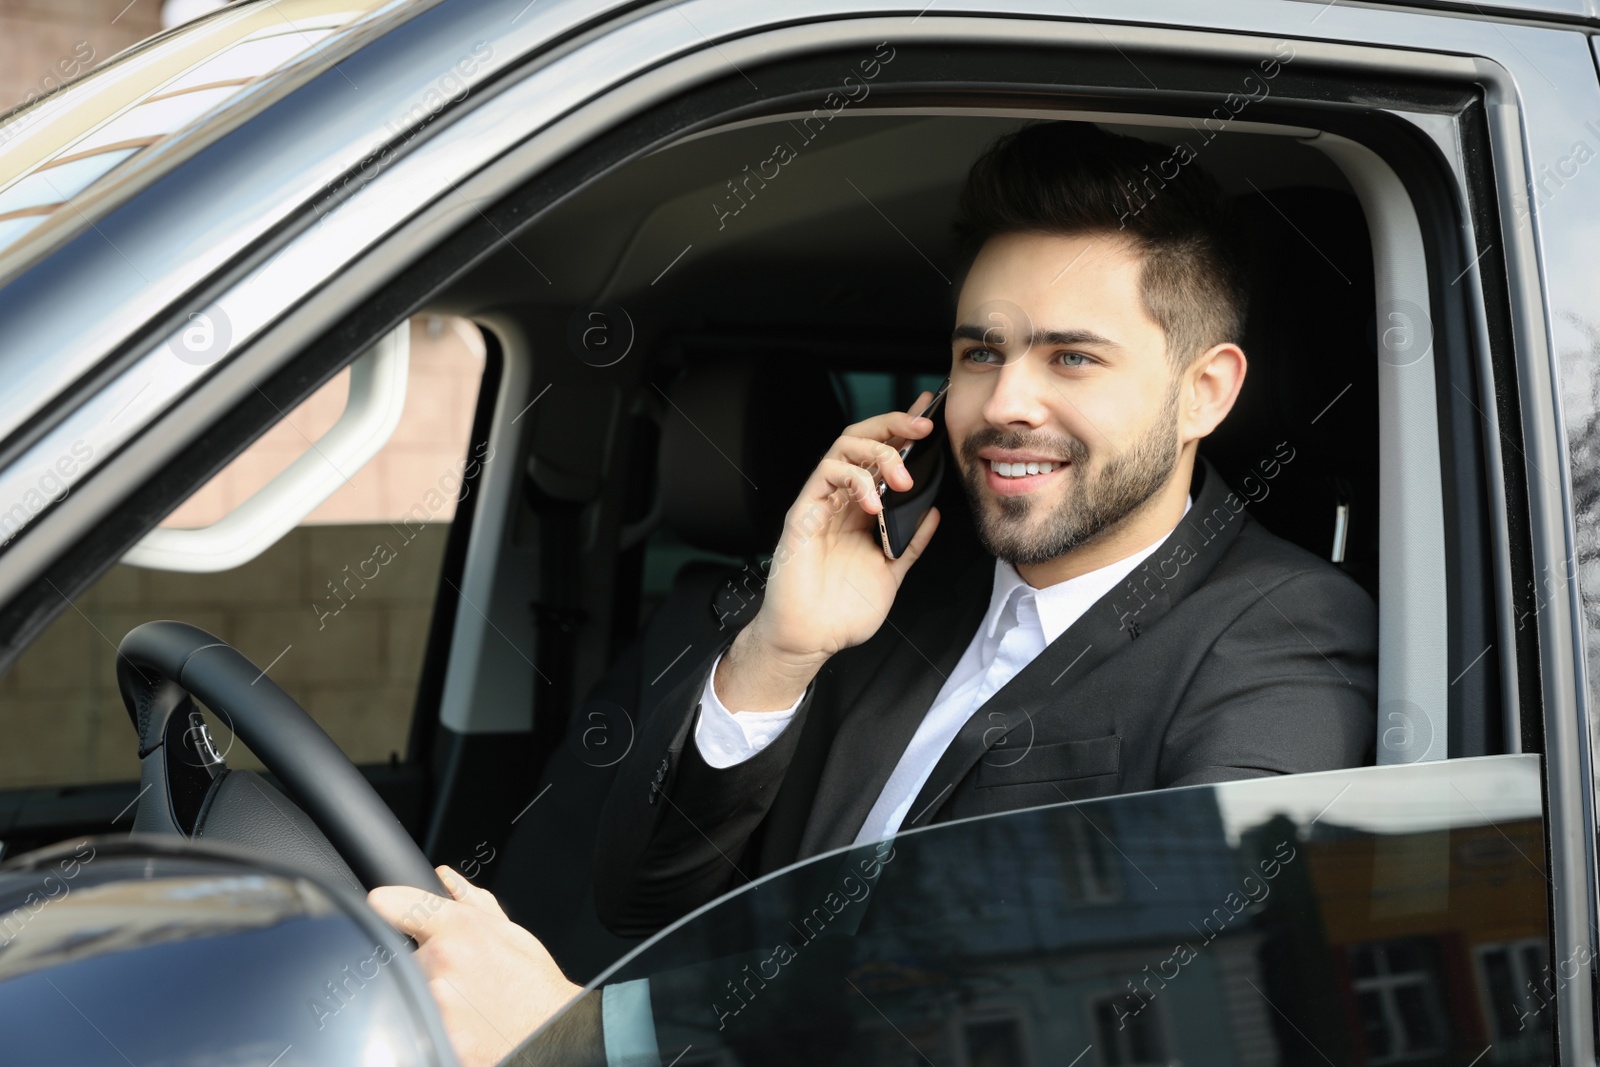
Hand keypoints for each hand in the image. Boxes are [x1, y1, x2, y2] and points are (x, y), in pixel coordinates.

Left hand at [368, 866, 583, 1066]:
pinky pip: (417, 1022)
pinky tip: (460, 1023)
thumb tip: (445, 878)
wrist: (549, 1029)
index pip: (393, 905)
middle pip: (403, 956)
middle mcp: (441, 962)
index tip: (384, 908)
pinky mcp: (433, 1037)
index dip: (388, 905)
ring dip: (428, 994)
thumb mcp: (508, 931)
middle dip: (422, 963)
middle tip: (456, 975)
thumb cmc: (532, 981)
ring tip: (461, 1001)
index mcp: (458, 928)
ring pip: (409, 991)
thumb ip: (470, 900)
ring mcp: (434, 1004)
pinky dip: (433, 1023)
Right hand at [717, 395, 941, 709]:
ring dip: (879, 453)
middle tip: (923, 427)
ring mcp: (821, 504)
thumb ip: (912, 541)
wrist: (812, 640)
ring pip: (844, 449)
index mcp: (862, 510)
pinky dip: (854, 480)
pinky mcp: (803, 513)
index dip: (903, 432)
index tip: (930, 416)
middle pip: (861, 440)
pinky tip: (873, 503)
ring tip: (902, 478)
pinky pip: (825, 476)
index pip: (882, 457)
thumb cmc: (842, 612)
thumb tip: (934, 512)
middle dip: (894, 425)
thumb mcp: (892, 572)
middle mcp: (841, 500)